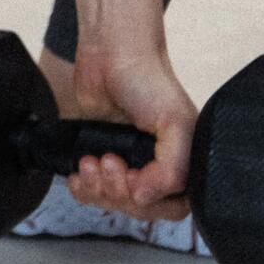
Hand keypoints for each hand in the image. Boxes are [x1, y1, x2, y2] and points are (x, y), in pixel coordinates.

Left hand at [60, 46, 196, 220]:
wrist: (110, 55)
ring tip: (92, 160)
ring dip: (98, 188)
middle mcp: (157, 167)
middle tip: (109, 162)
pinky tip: (79, 173)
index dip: (150, 201)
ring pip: (114, 203)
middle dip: (118, 192)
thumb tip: (144, 199)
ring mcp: (128, 164)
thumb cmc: (149, 80)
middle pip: (140, 208)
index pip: (173, 206)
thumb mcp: (176, 123)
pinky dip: (83, 189)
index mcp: (183, 162)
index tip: (133, 179)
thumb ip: (173, 169)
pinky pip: (92, 193)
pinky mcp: (100, 159)